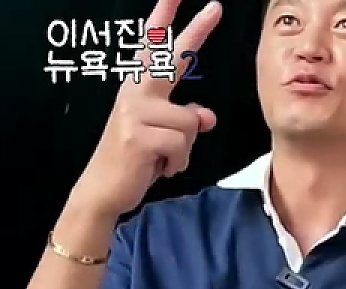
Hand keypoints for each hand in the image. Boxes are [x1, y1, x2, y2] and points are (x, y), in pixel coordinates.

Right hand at [68, 0, 222, 218]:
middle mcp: (135, 93)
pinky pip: (183, 146)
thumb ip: (185, 119)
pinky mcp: (139, 136)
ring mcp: (134, 113)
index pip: (154, 49)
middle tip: (216, 6)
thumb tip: (207, 117)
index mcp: (140, 88)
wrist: (105, 189)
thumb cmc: (136, 158)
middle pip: (171, 59)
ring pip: (191, 122)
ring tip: (162, 157)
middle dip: (195, 31)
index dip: (163, 20)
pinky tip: (159, 167)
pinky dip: (178, 163)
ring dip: (184, 149)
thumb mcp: (164, 136)